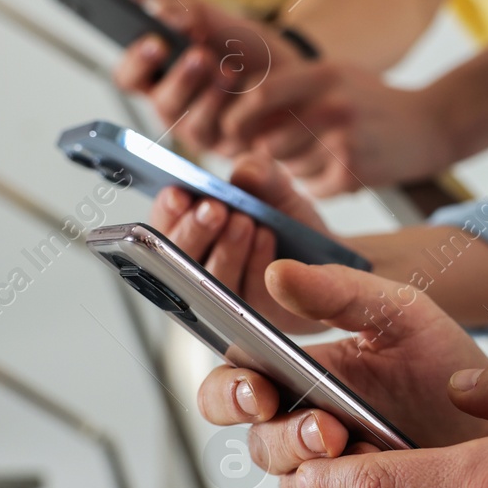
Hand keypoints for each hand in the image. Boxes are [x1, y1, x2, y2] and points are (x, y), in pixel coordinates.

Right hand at [114, 0, 303, 154]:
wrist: (291, 70)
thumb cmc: (244, 48)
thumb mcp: (217, 21)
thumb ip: (185, 11)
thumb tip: (158, 11)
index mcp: (161, 77)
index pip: (130, 78)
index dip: (136, 63)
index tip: (156, 42)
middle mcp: (175, 108)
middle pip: (161, 104)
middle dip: (181, 79)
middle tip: (200, 55)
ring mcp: (202, 131)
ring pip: (192, 125)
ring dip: (210, 96)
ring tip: (229, 71)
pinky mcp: (230, 146)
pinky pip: (226, 137)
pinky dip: (237, 111)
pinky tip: (248, 90)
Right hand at [146, 154, 342, 333]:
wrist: (325, 257)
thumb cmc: (286, 222)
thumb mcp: (276, 190)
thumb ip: (261, 175)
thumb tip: (246, 171)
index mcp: (193, 235)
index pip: (163, 227)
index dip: (167, 212)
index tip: (178, 194)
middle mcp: (200, 270)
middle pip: (178, 260)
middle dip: (193, 231)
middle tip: (213, 209)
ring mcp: (226, 298)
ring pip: (212, 280)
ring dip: (226, 249)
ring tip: (245, 221)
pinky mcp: (256, 317)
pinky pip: (249, 294)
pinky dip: (256, 264)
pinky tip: (266, 240)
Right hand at [198, 261, 487, 478]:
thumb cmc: (447, 369)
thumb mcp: (400, 314)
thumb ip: (339, 291)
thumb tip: (279, 273)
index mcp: (300, 376)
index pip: (234, 384)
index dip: (231, 392)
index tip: (260, 390)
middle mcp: (302, 428)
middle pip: (257, 442)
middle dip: (285, 438)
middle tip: (327, 429)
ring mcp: (327, 476)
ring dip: (323, 474)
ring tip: (373, 452)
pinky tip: (387, 487)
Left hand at [218, 62, 457, 196]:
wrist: (432, 124)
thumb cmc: (372, 101)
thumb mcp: (336, 75)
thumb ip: (291, 85)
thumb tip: (237, 106)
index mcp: (322, 74)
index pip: (259, 96)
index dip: (238, 117)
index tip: (234, 131)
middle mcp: (332, 105)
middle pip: (268, 141)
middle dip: (269, 152)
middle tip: (286, 150)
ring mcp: (344, 140)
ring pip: (289, 168)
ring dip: (295, 169)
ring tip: (321, 156)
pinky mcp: (354, 172)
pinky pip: (312, 187)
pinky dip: (318, 185)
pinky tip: (338, 170)